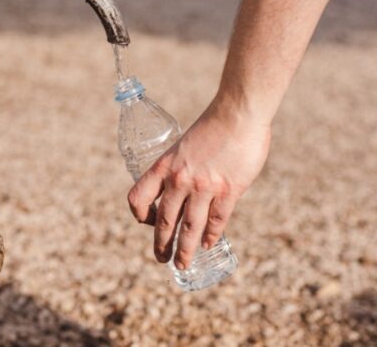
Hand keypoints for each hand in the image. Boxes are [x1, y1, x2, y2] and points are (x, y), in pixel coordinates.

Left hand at [127, 99, 270, 268]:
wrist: (238, 113)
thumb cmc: (213, 125)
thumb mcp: (184, 145)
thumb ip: (182, 168)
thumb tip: (187, 189)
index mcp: (163, 166)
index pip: (138, 197)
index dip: (139, 214)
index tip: (147, 221)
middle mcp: (179, 179)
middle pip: (164, 221)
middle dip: (161, 244)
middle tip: (161, 259)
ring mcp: (204, 187)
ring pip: (189, 228)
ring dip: (185, 250)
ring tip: (182, 264)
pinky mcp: (229, 190)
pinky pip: (216, 221)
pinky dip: (211, 236)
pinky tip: (209, 244)